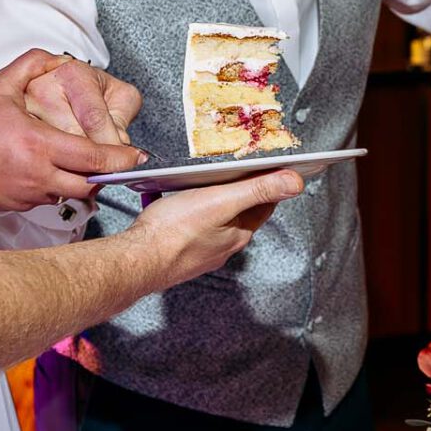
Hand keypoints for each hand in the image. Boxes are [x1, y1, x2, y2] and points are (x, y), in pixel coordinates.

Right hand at [0, 49, 146, 210]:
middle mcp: (37, 175)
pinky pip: (48, 199)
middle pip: (90, 185)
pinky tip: (46, 168)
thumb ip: (34, 63)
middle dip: (105, 174)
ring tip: (77, 160)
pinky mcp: (17, 206)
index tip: (136, 155)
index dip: (121, 159)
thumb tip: (60, 58)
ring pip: (70, 193)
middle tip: (112, 160)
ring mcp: (27, 194)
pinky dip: (55, 186)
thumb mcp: (1, 85)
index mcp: (37, 144)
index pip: (94, 159)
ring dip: (79, 180)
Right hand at [133, 168, 303, 285]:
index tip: (271, 169)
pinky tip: (177, 205)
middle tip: (236, 172)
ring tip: (205, 185)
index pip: (264, 205)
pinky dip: (191, 214)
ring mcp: (201, 251)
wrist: (136, 260)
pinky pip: (192, 228)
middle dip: (240, 192)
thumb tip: (295, 183)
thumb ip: (258, 190)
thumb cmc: (173, 232)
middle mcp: (222, 246)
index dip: (269, 185)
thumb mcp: (221, 201)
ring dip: (214, 203)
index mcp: (238, 234)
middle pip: (240, 214)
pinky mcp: (180, 251)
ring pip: (216, 222)